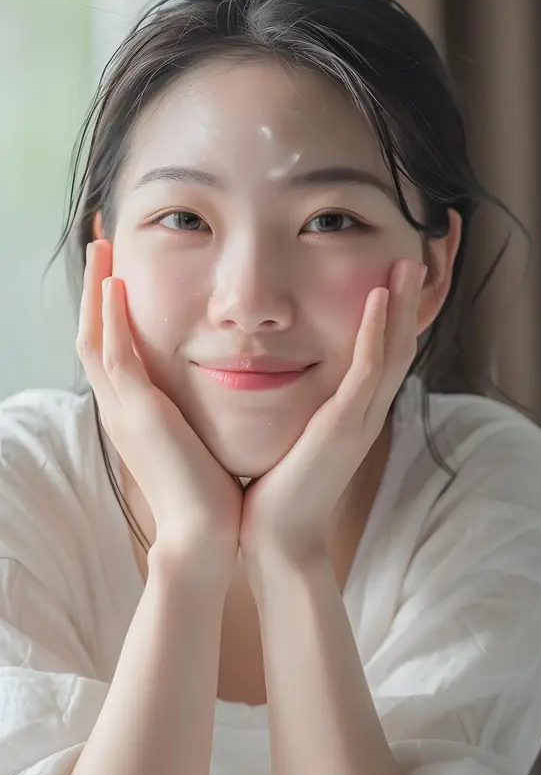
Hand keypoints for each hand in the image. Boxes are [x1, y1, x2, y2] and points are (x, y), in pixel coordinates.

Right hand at [76, 239, 242, 576]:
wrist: (206, 535)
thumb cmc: (208, 490)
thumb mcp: (195, 436)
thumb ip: (193, 408)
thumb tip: (215, 383)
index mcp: (134, 409)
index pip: (111, 344)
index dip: (108, 304)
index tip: (117, 266)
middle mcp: (120, 405)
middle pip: (92, 331)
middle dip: (94, 285)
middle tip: (98, 239)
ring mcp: (124, 409)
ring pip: (95, 335)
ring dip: (96, 289)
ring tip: (101, 245)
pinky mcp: (139, 414)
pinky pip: (116, 357)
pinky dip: (112, 319)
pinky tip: (116, 284)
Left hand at [238, 258, 426, 581]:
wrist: (273, 537)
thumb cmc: (274, 485)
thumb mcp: (291, 428)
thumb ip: (295, 399)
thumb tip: (270, 365)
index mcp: (354, 407)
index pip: (385, 348)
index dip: (396, 310)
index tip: (399, 269)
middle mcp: (366, 409)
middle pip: (401, 342)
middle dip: (410, 299)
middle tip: (418, 254)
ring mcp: (360, 417)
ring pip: (393, 349)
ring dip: (400, 304)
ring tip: (407, 261)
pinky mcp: (345, 427)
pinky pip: (368, 371)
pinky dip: (376, 332)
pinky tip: (376, 297)